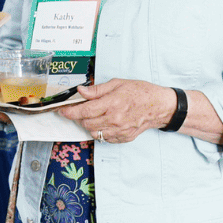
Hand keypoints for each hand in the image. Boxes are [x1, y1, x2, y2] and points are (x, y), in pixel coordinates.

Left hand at [58, 78, 175, 143]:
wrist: (160, 106)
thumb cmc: (140, 92)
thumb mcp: (118, 84)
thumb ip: (97, 90)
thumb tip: (81, 91)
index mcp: (112, 104)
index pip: (84, 111)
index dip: (70, 112)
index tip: (62, 110)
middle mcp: (114, 119)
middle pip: (86, 123)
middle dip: (78, 117)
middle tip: (78, 110)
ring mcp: (119, 131)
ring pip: (93, 132)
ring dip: (88, 125)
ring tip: (93, 115)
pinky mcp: (123, 138)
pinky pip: (104, 138)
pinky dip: (99, 131)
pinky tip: (103, 122)